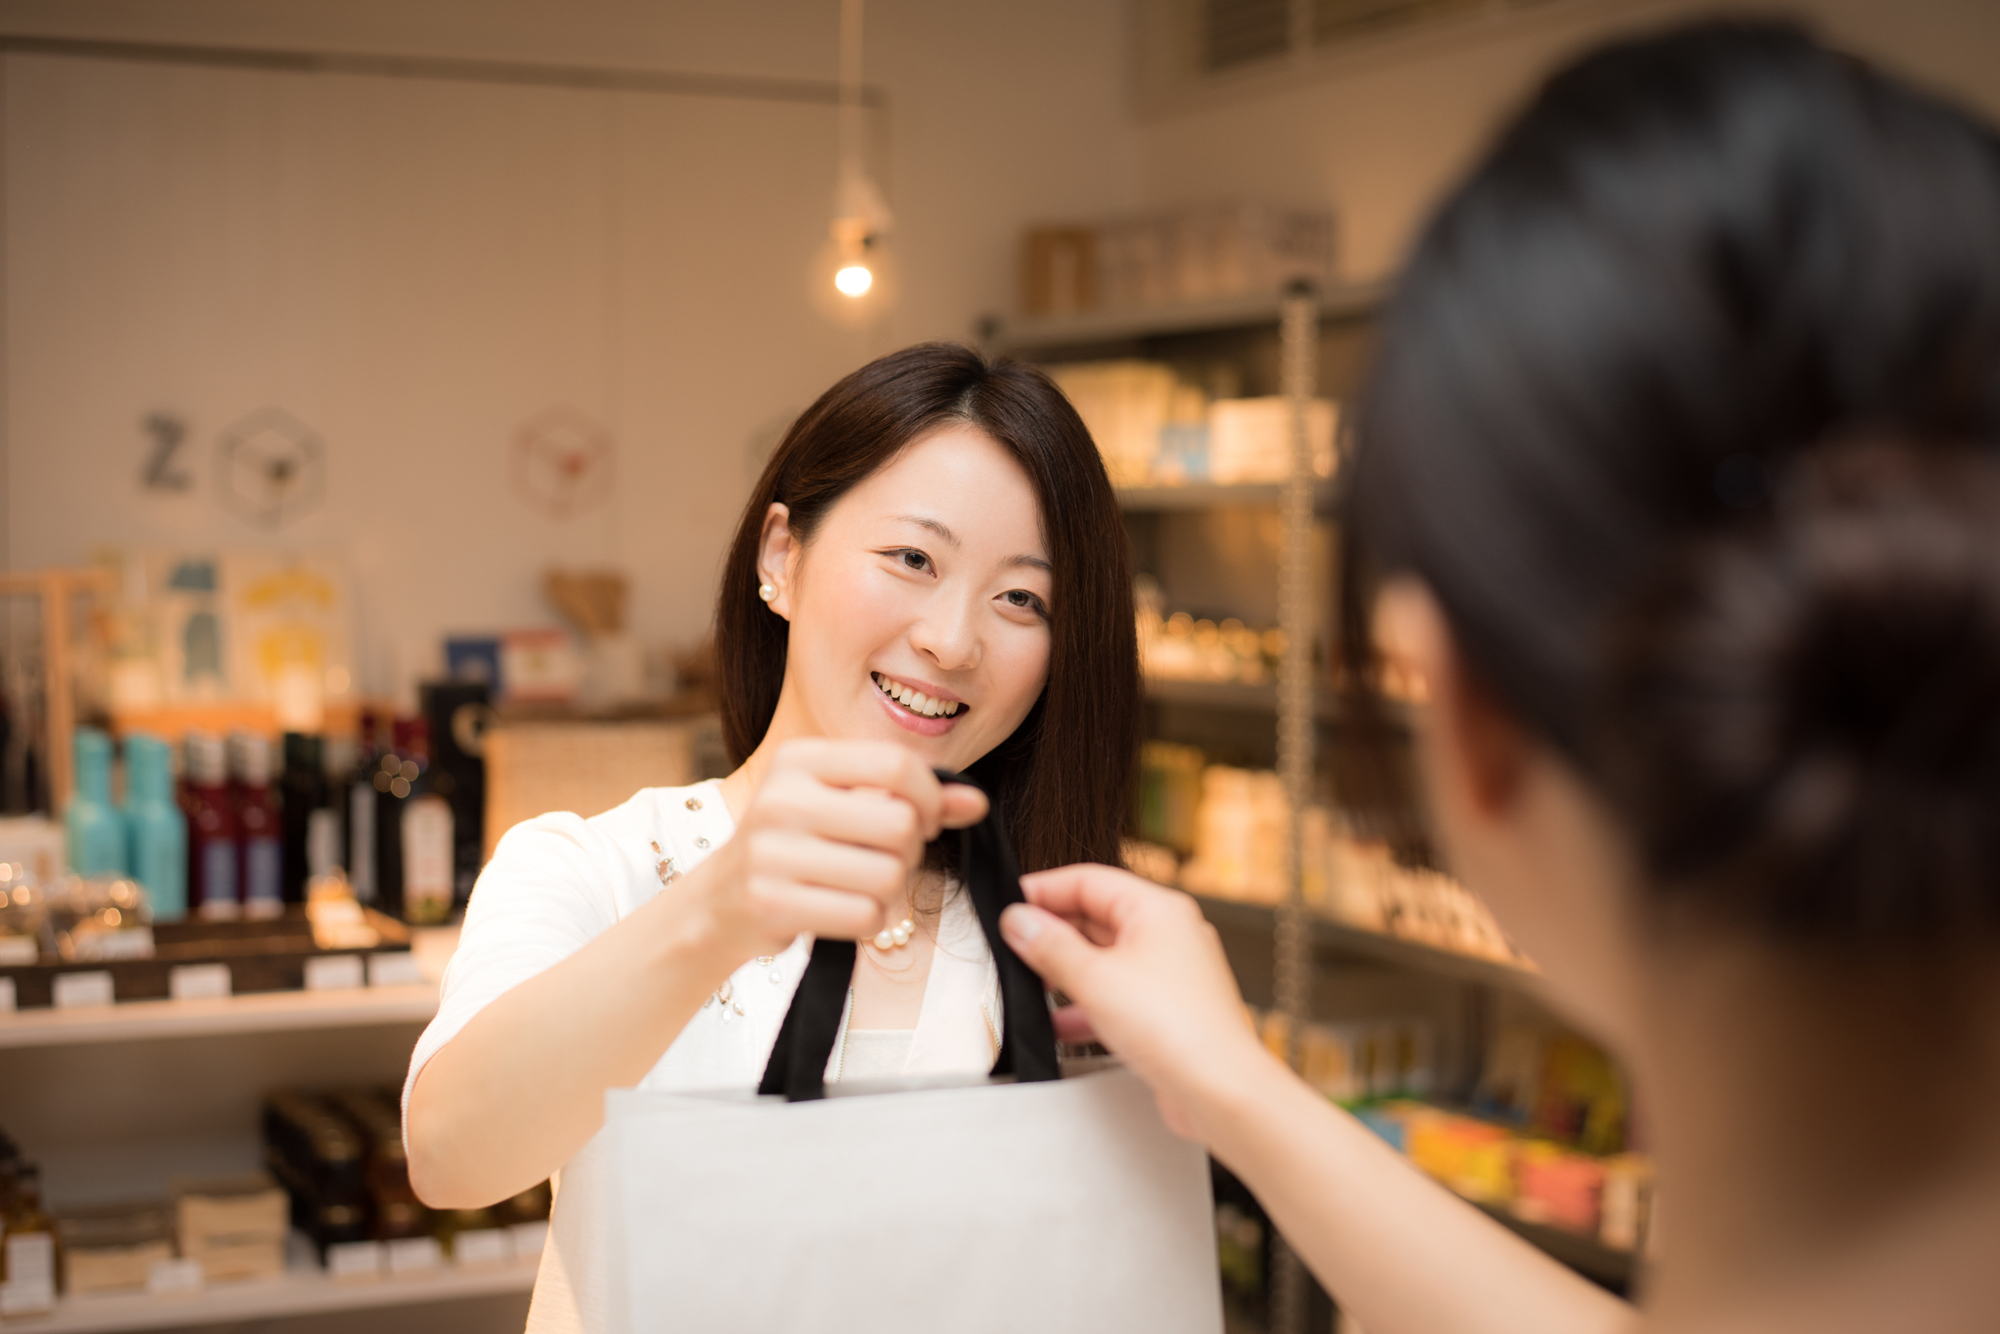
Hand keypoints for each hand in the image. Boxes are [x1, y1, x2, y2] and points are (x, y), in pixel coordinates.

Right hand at [680, 738, 987, 967]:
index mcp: (800, 759)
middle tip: (890, 860)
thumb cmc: (795, 847)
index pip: (896, 764)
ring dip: (890, 891)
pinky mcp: (772, 902)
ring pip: (888, 875)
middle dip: (911, 851)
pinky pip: (864, 916)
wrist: (718, 903)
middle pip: (900, 823)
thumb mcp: (842, 805)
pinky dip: (867, 921)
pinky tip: (841, 912)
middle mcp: (782, 798)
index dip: (930, 797)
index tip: (927, 820)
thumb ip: (912, 798)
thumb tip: (977, 803)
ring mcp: (773, 851)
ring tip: (861, 886)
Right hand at [1000, 865, 1277, 1138]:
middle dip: (1054, 933)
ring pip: (1106, 959)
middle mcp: (1169, 935)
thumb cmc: (1179, 1030)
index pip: (1089, 880)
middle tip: (1014, 946)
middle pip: (1097, 917)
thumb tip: (1020, 920)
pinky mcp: (1167, 1011)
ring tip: (1030, 984)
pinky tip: (1060, 1024)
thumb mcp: (1096, 980)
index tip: (1011, 905)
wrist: (1220, 1091)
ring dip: (1067, 972)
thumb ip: (1051, 947)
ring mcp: (1170, 974)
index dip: (1045, 890)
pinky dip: (1087, 1005)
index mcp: (1158, 910)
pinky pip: (1117, 994)